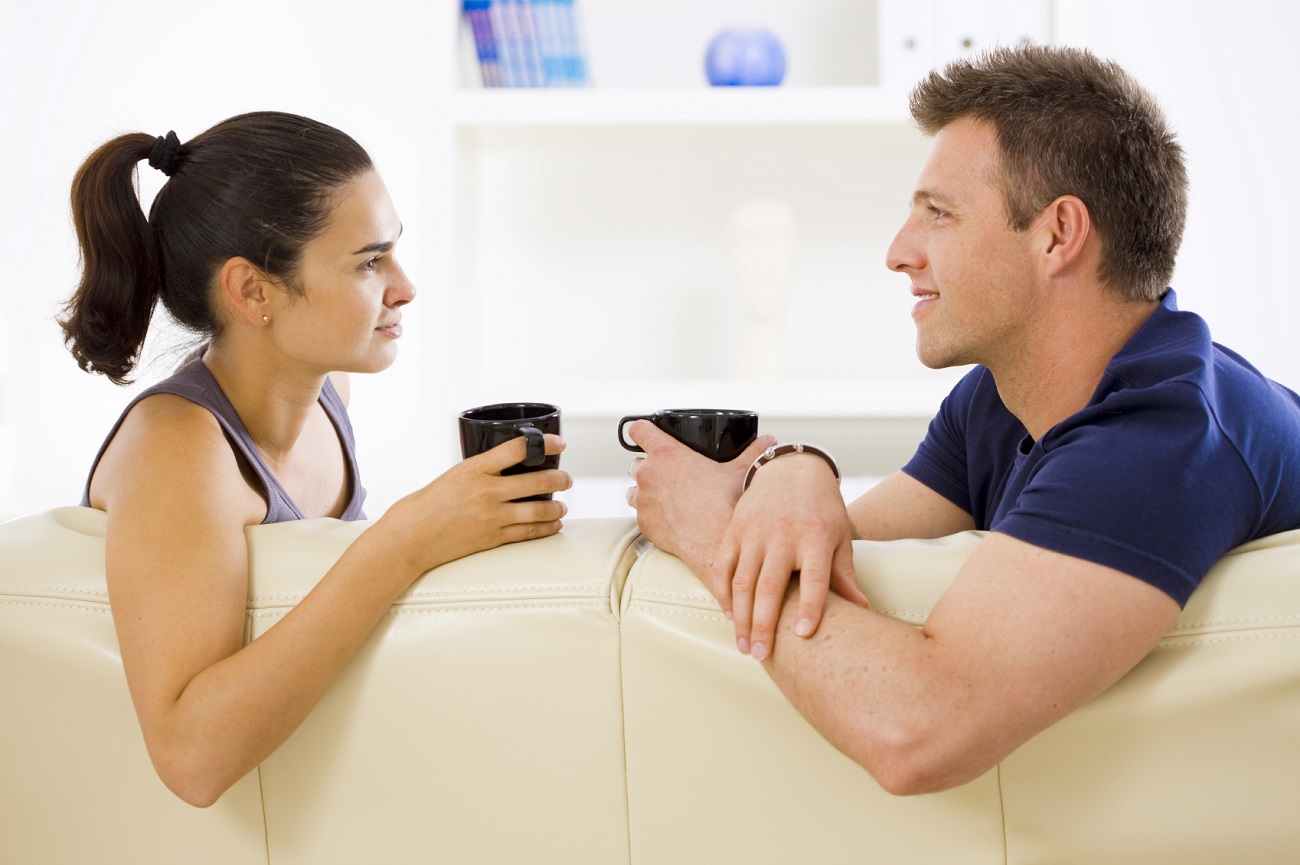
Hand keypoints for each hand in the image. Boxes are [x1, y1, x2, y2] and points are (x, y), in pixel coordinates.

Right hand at [382, 434, 570, 573]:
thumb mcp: (452, 476)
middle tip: (567, 478)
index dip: (545, 444)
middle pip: (537, 482)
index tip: (559, 443)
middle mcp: (486, 492)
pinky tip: (553, 525)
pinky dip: (545, 528)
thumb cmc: (424, 506)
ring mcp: (491, 517)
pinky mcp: (492, 539)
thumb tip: (505, 469)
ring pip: (538, 510)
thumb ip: (480, 472)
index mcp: (474, 469)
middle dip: (559, 479)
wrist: (409, 538)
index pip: (518, 449)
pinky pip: (528, 533)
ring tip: (562, 506)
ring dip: (556, 507)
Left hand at [625, 421, 774, 575]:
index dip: (642, 429)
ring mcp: (642, 501)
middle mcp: (647, 475)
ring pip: (633, 490)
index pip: (639, 429)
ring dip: (645, 491)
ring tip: (667, 497)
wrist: (715, 541)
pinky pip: (640, 514)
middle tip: (669, 474)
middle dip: (649, 466)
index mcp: (666, 454)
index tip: (646, 432)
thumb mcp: (740, 471)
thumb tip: (769, 442)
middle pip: (635, 462)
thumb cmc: (725, 503)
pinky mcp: (643, 524)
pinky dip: (651, 515)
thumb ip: (753, 451)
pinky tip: (669, 518)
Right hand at [713, 453, 868, 660]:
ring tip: (744, 646)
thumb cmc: (821, 509)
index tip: (803, 635)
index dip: (809, 607)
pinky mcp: (734, 529)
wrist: (791, 469)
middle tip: (762, 655)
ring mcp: (754, 532)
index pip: (813, 578)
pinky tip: (729, 615)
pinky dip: (723, 592)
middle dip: (764, 624)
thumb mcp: (839, 537)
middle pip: (770, 586)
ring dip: (742, 617)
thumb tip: (862, 609)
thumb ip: (844, 574)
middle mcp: (783, 535)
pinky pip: (723, 565)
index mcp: (815, 537)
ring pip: (742, 581)